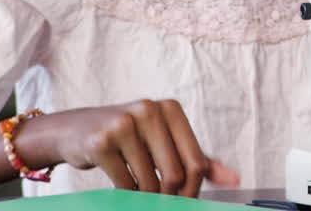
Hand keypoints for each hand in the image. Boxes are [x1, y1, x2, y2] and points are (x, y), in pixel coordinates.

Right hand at [50, 99, 239, 195]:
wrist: (75, 130)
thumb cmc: (129, 138)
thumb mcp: (165, 141)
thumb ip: (198, 158)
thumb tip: (235, 179)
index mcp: (170, 109)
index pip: (196, 162)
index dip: (193, 190)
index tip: (184, 201)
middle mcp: (149, 110)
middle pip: (174, 175)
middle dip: (169, 199)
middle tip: (161, 204)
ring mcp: (123, 124)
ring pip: (150, 183)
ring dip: (147, 199)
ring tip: (140, 194)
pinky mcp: (101, 142)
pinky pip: (125, 185)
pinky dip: (127, 196)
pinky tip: (123, 189)